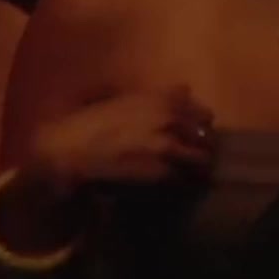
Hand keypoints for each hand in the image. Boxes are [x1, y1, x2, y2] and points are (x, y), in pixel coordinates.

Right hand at [22, 86, 214, 199]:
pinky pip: (186, 180)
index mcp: (163, 98)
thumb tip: (181, 91)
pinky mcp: (161, 173)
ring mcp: (169, 146)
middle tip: (193, 156)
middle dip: (202, 145)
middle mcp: (172, 119)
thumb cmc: (89, 122)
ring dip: (198, 166)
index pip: (203, 111)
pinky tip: (175, 187)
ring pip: (203, 158)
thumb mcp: (124, 96)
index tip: (194, 133)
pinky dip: (184, 184)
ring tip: (190, 175)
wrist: (69, 150)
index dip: (199, 124)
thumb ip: (152, 96)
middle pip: (208, 134)